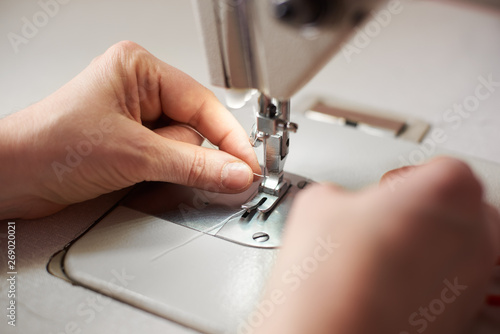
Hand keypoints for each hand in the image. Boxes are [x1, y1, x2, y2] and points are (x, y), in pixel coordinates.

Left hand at [0, 41, 259, 218]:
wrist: (13, 177)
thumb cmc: (52, 146)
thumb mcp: (135, 155)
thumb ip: (194, 165)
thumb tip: (236, 171)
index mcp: (140, 70)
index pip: (203, 103)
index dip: (229, 137)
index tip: (249, 164)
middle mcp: (139, 89)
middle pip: (194, 126)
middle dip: (187, 153)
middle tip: (176, 171)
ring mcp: (135, 116)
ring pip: (181, 146)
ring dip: (170, 165)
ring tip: (135, 170)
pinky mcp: (131, 141)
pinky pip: (166, 157)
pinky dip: (163, 171)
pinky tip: (138, 176)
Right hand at [253, 158, 498, 333]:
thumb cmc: (332, 278)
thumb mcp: (320, 202)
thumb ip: (344, 192)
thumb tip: (342, 205)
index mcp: (445, 190)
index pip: (444, 166)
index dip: (410, 175)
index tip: (390, 188)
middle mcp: (472, 233)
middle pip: (461, 204)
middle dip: (427, 207)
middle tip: (388, 216)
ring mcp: (471, 278)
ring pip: (459, 244)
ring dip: (428, 242)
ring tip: (380, 252)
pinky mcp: (459, 314)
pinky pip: (451, 281)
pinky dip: (425, 277)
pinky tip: (383, 282)